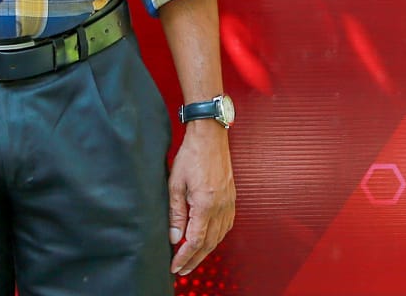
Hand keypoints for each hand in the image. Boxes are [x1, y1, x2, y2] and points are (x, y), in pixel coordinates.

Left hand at [167, 121, 235, 274]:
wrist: (210, 136)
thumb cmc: (191, 155)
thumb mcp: (175, 184)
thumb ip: (176, 213)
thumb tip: (174, 237)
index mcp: (205, 205)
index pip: (194, 241)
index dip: (184, 257)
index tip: (175, 266)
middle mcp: (220, 207)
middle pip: (208, 244)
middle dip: (194, 260)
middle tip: (182, 270)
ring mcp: (228, 203)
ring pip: (218, 237)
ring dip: (205, 251)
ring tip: (192, 259)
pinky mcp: (231, 198)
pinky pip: (226, 226)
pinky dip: (216, 238)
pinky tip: (209, 240)